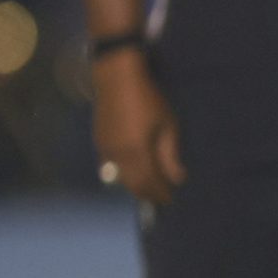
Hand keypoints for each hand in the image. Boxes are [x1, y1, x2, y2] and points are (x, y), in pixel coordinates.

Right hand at [92, 52, 184, 203]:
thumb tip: (177, 178)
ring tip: (150, 187)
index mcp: (136, 152)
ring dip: (136, 186)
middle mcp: (117, 157)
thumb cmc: (148, 98)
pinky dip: (125, 174)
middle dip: (148, 194)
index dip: (161, 193)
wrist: (116, 78)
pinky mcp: (99, 143)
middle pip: (133, 186)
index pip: (150, 183)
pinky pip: (112, 168)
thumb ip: (170, 154)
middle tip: (161, 198)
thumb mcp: (167, 124)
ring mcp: (105, 150)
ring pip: (121, 178)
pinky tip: (135, 171)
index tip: (171, 199)